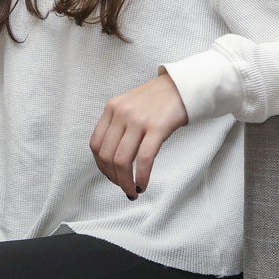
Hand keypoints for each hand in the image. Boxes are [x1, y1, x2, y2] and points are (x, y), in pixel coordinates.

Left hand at [89, 73, 188, 199]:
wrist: (183, 86)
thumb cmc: (157, 101)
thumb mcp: (129, 106)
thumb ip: (118, 125)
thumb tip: (111, 159)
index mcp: (111, 108)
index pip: (95, 144)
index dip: (100, 166)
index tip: (110, 176)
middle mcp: (121, 113)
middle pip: (106, 155)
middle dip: (113, 177)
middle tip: (123, 187)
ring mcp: (138, 120)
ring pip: (122, 160)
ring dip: (125, 182)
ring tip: (132, 191)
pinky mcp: (157, 127)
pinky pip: (144, 158)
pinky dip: (142, 176)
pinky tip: (143, 184)